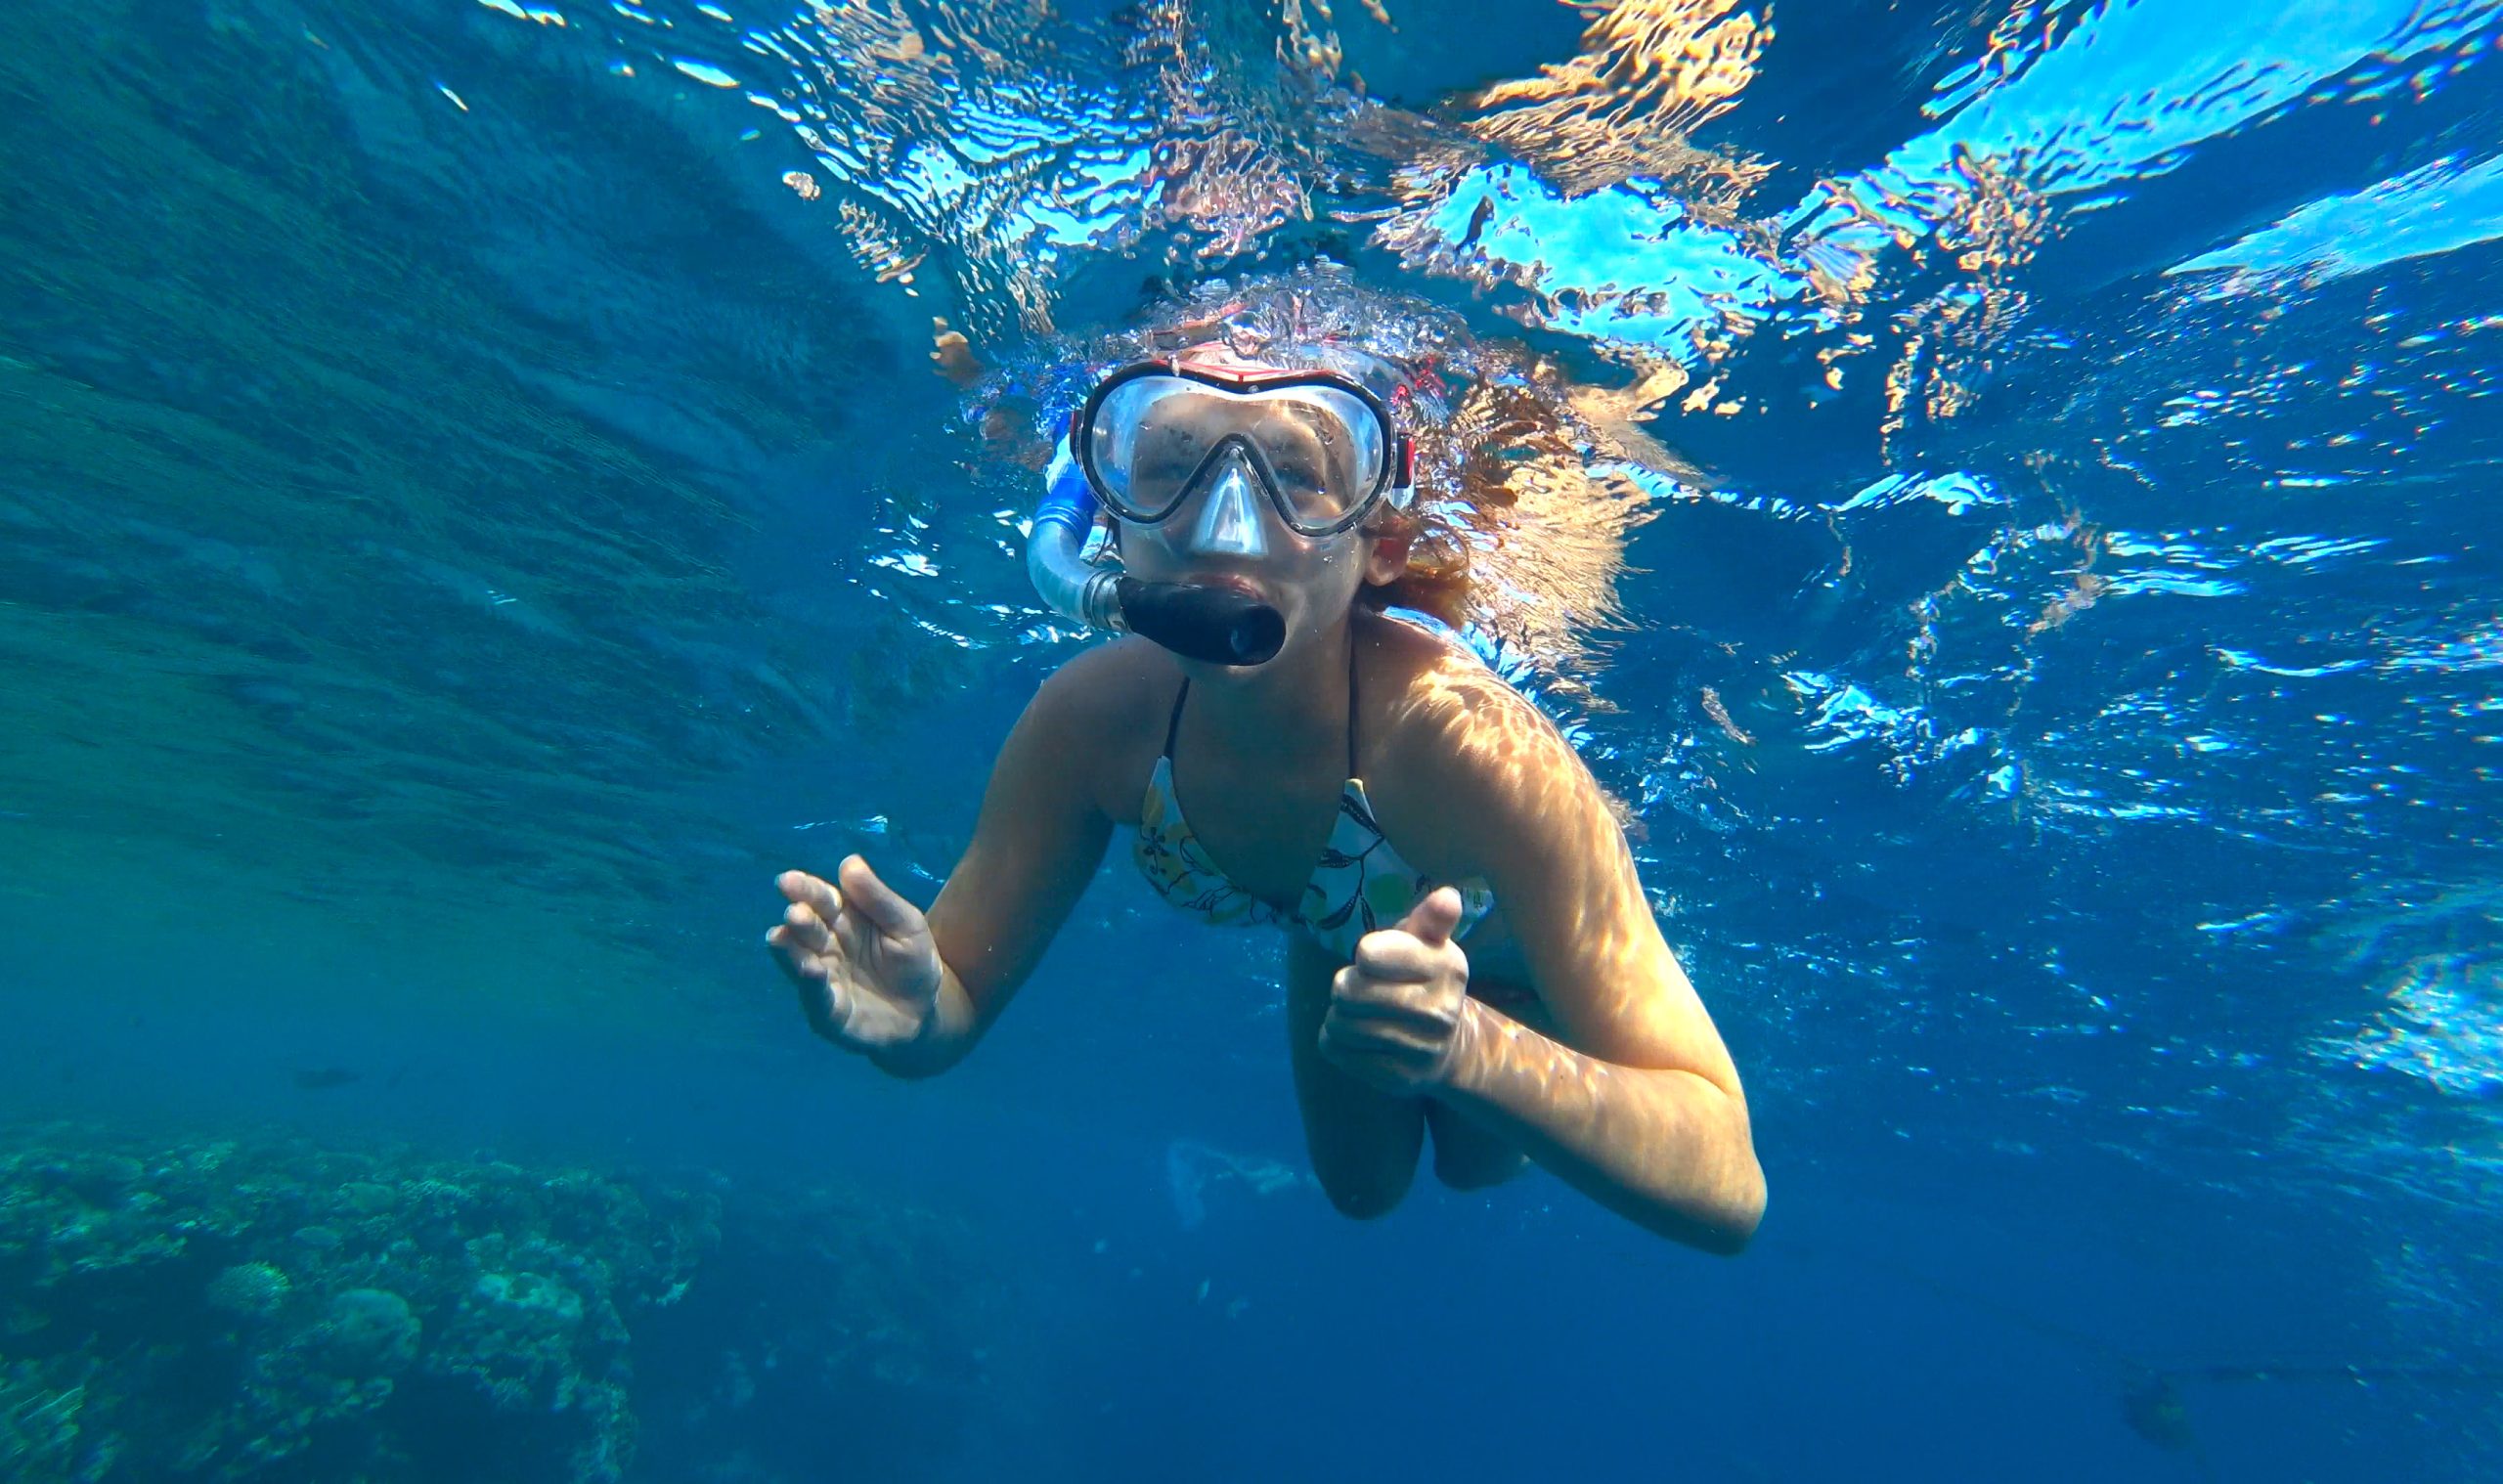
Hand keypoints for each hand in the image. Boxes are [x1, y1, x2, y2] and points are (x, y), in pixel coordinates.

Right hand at [767, 856, 943, 1052]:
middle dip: (799, 919)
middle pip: (807, 928)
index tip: (788, 881)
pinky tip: (811, 972)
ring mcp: (824, 979)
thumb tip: (849, 861)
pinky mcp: (829, 1012)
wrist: (928, 1010)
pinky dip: (812, 986)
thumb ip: (878, 898)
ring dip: (792, 950)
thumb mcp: (906, 925)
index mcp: (844, 919)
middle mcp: (826, 946)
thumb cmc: (913, 961)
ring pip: (801, 961)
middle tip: (796, 912)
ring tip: (784, 937)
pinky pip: (817, 999)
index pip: (821, 899)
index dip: (805, 890)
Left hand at [1318, 887, 1476, 1095]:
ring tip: (1356, 1012)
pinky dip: (1334, 1040)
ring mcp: (1421, 1048)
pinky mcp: (1398, 1078)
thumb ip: (1431, 919)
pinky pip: (1335, 1050)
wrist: (1447, 1046)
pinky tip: (1355, 1037)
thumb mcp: (1427, 943)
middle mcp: (1440, 1010)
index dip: (1364, 955)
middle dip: (1344, 986)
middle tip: (1357, 988)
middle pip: (1348, 991)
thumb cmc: (1422, 979)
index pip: (1369, 954)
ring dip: (1337, 1014)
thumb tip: (1448, 896)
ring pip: (1338, 1023)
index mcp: (1447, 966)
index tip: (1375, 960)